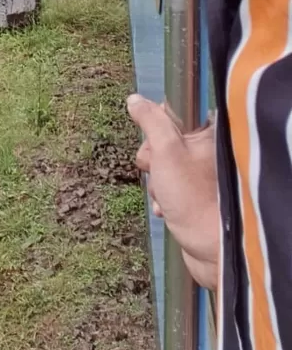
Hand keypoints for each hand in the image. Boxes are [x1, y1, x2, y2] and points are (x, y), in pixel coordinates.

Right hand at [127, 94, 218, 290]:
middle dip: (153, 159)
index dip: (156, 126)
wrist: (215, 250)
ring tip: (165, 196)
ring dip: (156, 182)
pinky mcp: (198, 197)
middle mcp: (209, 151)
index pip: (174, 113)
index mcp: (209, 133)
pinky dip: (163, 198)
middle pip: (164, 140)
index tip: (153, 141)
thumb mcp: (166, 151)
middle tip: (156, 169)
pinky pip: (170, 187)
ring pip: (164, 165)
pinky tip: (166, 209)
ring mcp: (203, 175)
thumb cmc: (193, 197)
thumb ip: (151, 121)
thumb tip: (135, 99)